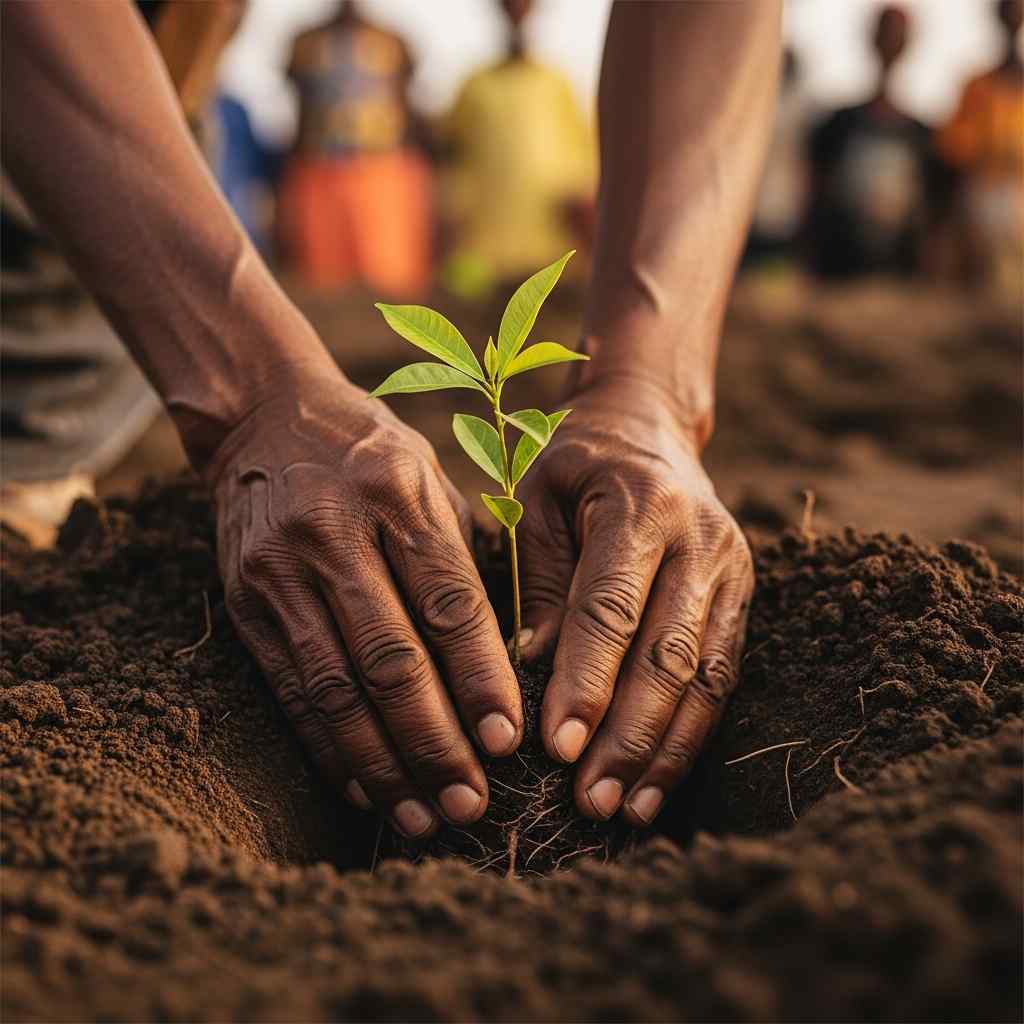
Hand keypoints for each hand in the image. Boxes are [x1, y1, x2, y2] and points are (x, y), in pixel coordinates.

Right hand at [206, 365, 521, 837]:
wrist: (263, 420)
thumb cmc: (370, 453)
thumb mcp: (429, 477)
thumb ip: (464, 555)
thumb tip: (515, 654)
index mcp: (395, 493)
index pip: (447, 602)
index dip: (479, 678)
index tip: (509, 740)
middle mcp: (332, 533)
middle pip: (389, 658)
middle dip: (434, 740)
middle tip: (471, 801)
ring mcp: (279, 571)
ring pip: (336, 689)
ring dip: (384, 763)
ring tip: (423, 816)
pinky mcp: (245, 602)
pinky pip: (291, 689)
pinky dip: (330, 747)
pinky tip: (364, 787)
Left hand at [517, 378, 753, 825]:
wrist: (649, 431)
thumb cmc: (576, 466)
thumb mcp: (536, 501)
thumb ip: (538, 582)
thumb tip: (533, 669)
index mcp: (641, 507)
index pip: (612, 608)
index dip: (587, 681)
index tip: (556, 746)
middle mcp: (701, 541)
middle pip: (667, 654)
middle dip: (628, 734)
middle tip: (589, 799)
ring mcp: (732, 572)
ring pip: (705, 677)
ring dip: (664, 750)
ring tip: (623, 809)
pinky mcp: (742, 600)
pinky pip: (721, 678)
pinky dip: (690, 735)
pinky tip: (656, 781)